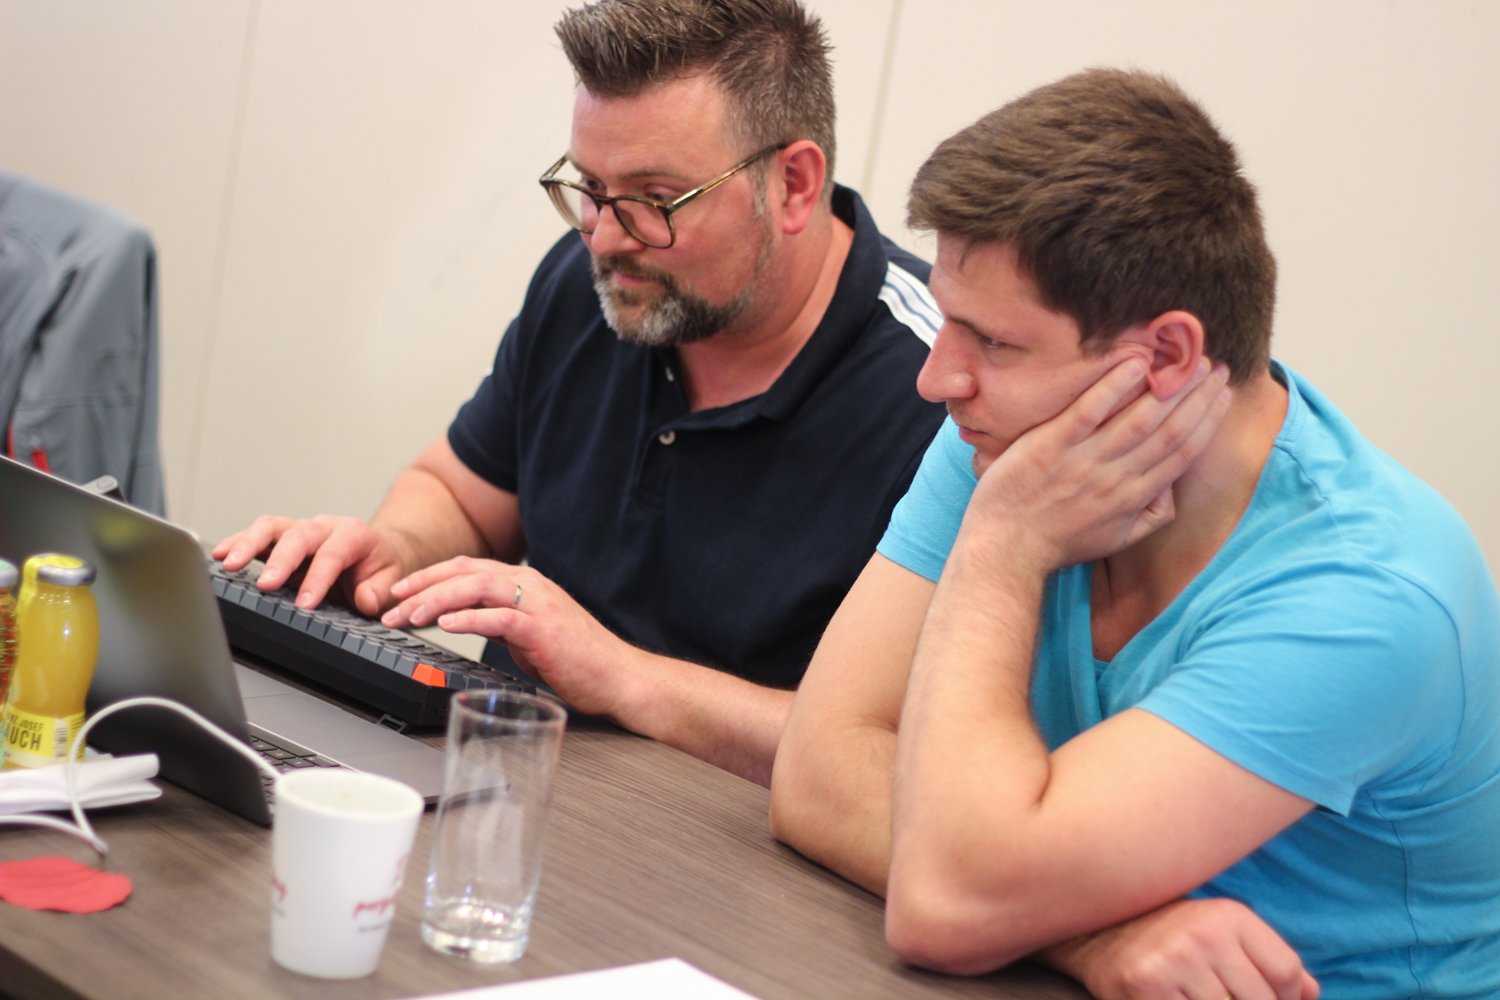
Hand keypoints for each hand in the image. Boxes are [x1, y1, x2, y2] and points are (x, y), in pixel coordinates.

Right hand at [211, 514, 410, 615]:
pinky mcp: (281, 540)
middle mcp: (323, 527)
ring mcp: (299, 531)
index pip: (333, 553)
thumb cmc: (377, 566)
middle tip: (266, 585)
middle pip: (298, 535)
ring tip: (228, 563)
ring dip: (248, 543)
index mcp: (353, 535)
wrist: (374, 552)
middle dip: (280, 560)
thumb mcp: (390, 580)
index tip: (305, 603)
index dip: (318, 577)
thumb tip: (364, 600)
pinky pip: (256, 536)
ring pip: (271, 527)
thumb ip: (378, 591)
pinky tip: (219, 555)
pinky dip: (236, 543)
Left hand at [381, 557, 637, 718]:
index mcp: (525, 583)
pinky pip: (499, 617)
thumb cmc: (579, 660)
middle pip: (464, 571)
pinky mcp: (543, 629)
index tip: (398, 593)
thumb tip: (467, 622)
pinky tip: (445, 625)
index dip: (428, 577)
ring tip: (408, 615)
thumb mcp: (529, 635)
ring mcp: (538, 604)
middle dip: (421, 585)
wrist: (618, 677)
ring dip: (436, 599)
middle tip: (388, 604)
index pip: (466, 568)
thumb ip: (501, 622)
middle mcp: (530, 585)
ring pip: (476, 587)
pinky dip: (469, 617)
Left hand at [964, 358, 1229, 575]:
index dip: (1207, 420)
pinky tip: (1135, 363)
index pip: (1182, 451)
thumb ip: (1150, 514)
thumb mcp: (1116, 539)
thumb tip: (1173, 488)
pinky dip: (1112, 388)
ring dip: (1168, 387)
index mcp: (1135, 496)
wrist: (1006, 549)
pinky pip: (1088, 413)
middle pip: (1169, 430)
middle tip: (1215, 365)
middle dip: (1197, 396)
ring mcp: (1083, 461)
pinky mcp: (1050, 447)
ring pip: (1139, 419)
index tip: (1222, 393)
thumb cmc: (1059, 542)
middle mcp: (1116, 478)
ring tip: (1187, 359)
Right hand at [1049, 898, 1318, 999]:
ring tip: (1196, 995)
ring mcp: (1173, 962)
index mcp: (1228, 915)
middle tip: (1219, 994)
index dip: (1283, 998)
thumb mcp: (1220, 933)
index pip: (1284, 973)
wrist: (1095, 932)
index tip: (1264, 999)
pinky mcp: (1146, 987)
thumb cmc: (1169, 937)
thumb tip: (1310, 994)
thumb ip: (1269, 960)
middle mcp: (1203, 933)